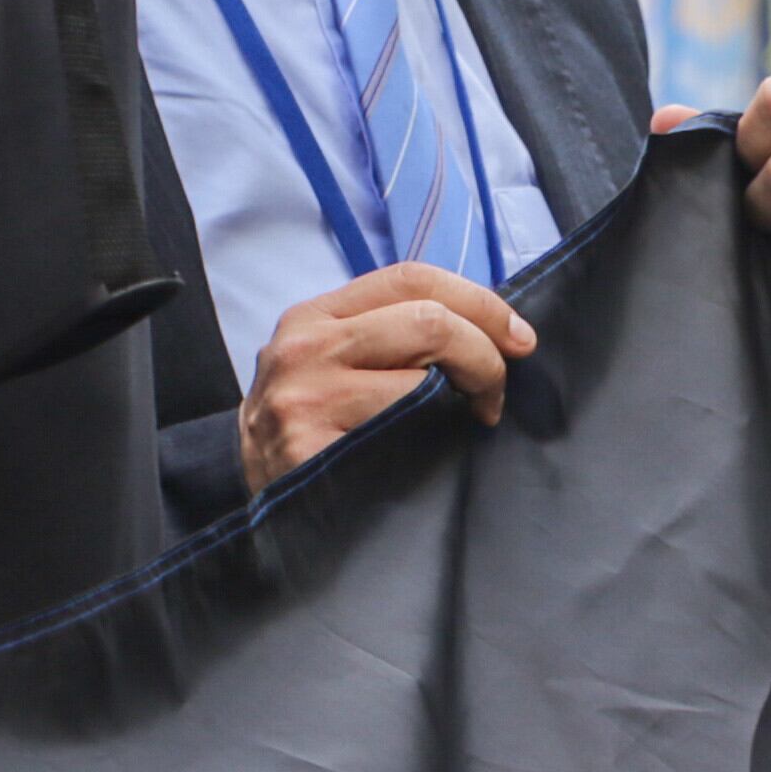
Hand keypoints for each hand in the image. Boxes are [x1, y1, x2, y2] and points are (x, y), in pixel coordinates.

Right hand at [236, 259, 534, 490]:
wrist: (250, 493)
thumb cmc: (309, 425)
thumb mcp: (333, 363)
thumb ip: (390, 336)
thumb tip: (491, 330)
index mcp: (314, 315)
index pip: (411, 279)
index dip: (480, 303)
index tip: (519, 338)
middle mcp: (305, 347)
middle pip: (426, 321)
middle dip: (484, 356)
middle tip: (494, 394)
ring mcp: (304, 398)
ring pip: (420, 379)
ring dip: (465, 401)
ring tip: (469, 423)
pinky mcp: (310, 448)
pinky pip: (402, 435)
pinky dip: (434, 441)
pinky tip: (435, 453)